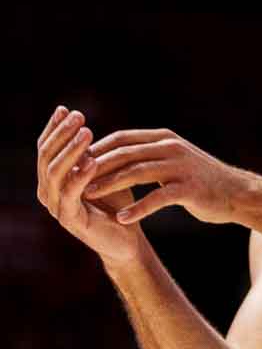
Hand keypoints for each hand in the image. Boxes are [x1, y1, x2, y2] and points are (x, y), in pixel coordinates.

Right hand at [36, 107, 142, 265]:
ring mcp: (56, 206)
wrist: (127, 240)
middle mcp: (47, 192)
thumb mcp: (101, 173)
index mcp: (51, 179)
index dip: (54, 128)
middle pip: (46, 156)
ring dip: (71, 150)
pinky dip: (80, 176)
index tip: (66, 109)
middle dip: (62, 134)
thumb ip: (88, 154)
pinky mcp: (70, 220)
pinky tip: (92, 161)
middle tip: (78, 117)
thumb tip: (79, 125)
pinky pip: (70, 194)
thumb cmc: (115, 204)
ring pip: (55, 172)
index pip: (46, 147)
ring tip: (86, 133)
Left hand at [84, 127, 247, 224]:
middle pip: (124, 154)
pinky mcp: (189, 189)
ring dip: (110, 184)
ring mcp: (180, 168)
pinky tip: (123, 219)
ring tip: (90, 196)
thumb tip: (119, 155)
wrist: (239, 195)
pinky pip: (157, 199)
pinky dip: (138, 209)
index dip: (96, 149)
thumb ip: (150, 155)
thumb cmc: (204, 181)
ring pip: (136, 173)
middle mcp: (170, 148)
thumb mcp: (175, 160)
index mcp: (163, 139)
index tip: (75, 163)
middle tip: (73, 179)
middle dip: (96, 166)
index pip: (121, 139)